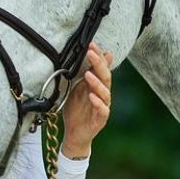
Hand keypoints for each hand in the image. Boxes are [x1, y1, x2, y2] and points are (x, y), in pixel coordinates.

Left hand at [61, 42, 112, 157]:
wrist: (74, 133)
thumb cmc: (76, 110)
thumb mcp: (77, 88)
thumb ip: (85, 74)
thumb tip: (94, 57)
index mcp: (97, 86)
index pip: (101, 68)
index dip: (98, 56)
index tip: (91, 45)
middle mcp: (103, 95)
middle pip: (105, 77)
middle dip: (99, 64)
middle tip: (91, 53)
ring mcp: (103, 107)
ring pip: (105, 93)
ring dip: (97, 83)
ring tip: (88, 74)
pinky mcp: (100, 120)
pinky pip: (103, 110)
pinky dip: (98, 103)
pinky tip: (92, 96)